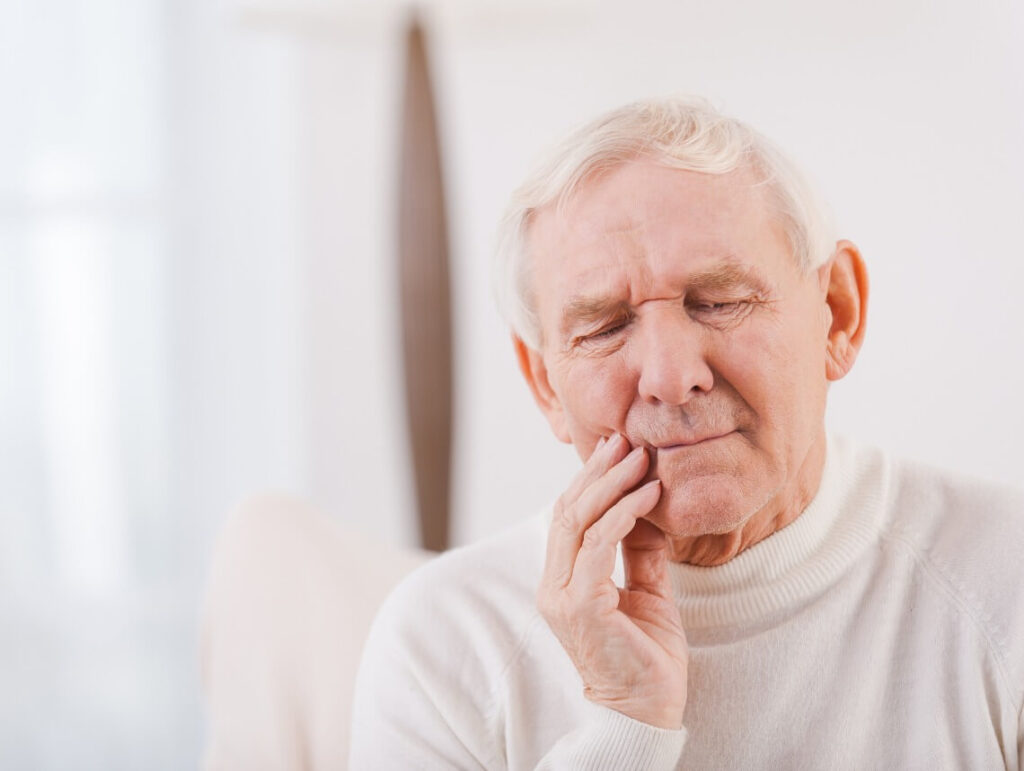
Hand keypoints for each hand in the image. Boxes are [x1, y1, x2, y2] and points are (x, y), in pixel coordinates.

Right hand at [537, 433, 688, 728]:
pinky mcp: (582, 606)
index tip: (616, 449)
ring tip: (641, 457)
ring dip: (612, 484)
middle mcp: (553, 585)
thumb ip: (638, 553)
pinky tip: (648, 495)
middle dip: (597, 472)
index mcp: (562, 582)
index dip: (589, 480)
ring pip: (579, 522)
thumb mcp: (646, 593)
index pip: (568, 518)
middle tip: (625, 440)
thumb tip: (646, 509)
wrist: (646, 713)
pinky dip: (624, 515)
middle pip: (568, 511)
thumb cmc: (645, 657)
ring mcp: (562, 596)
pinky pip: (599, 547)